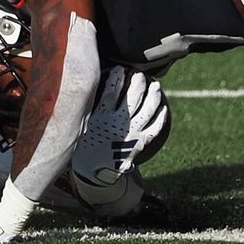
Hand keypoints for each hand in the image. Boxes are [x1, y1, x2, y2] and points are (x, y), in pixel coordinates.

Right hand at [72, 68, 170, 185]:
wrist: (93, 175)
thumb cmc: (84, 147)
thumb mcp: (80, 126)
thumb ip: (88, 109)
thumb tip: (87, 87)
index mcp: (100, 118)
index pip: (111, 90)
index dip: (116, 77)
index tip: (119, 69)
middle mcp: (118, 124)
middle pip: (133, 96)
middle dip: (138, 82)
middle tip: (140, 74)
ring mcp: (131, 134)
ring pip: (148, 109)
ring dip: (153, 95)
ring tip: (156, 86)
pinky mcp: (140, 144)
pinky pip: (154, 128)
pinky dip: (160, 117)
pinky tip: (163, 108)